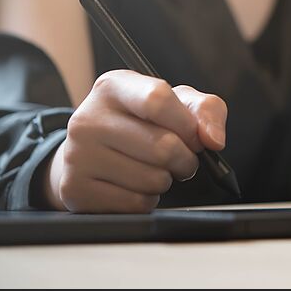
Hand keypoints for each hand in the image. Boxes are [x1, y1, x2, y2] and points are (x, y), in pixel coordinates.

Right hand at [44, 70, 226, 212]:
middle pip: (162, 146)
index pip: (158, 99)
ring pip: (153, 179)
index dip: (187, 124)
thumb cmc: (142, 123)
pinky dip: (147, 200)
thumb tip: (213, 140)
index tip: (196, 137)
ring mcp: (77, 155)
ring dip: (166, 180)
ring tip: (153, 169)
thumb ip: (206, 110)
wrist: (91, 153)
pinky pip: (136, 204)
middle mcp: (87, 118)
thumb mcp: (176, 103)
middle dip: (185, 159)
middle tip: (180, 159)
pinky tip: (135, 185)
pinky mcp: (76, 189)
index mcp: (113, 87)